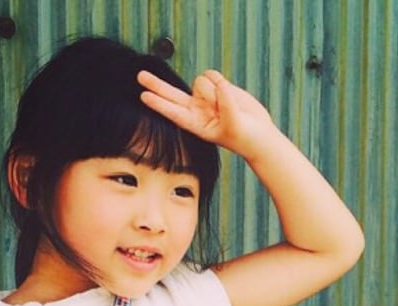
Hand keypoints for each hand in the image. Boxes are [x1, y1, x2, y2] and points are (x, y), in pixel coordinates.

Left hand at [137, 69, 275, 160]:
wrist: (257, 133)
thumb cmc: (244, 137)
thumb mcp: (234, 125)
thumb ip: (226, 104)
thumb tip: (219, 85)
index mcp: (195, 124)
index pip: (173, 111)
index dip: (159, 104)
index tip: (143, 97)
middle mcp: (196, 109)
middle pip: (172, 94)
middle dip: (156, 84)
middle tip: (140, 75)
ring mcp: (205, 97)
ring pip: (201, 80)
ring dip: (216, 89)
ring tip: (228, 106)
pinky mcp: (216, 87)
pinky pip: (213, 75)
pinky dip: (222, 82)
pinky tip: (230, 95)